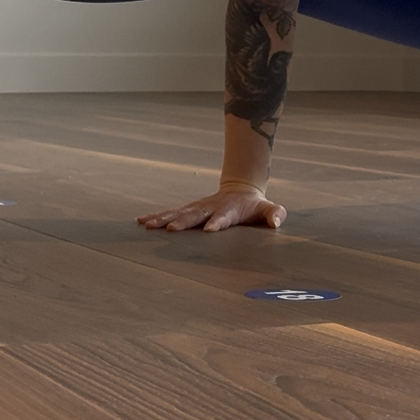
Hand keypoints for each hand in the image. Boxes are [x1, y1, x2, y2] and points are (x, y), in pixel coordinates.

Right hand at [137, 186, 286, 233]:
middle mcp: (210, 208)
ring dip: (163, 219)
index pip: (223, 217)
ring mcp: (198, 208)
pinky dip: (156, 216)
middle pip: (195, 215)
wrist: (240, 190)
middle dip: (183, 222)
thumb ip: (274, 214)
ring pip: (178, 213)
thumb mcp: (268, 208)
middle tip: (171, 230)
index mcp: (229, 210)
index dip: (217, 223)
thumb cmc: (254, 205)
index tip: (208, 230)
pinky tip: (142, 220)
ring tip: (148, 225)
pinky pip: (171, 213)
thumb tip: (277, 221)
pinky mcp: (189, 210)